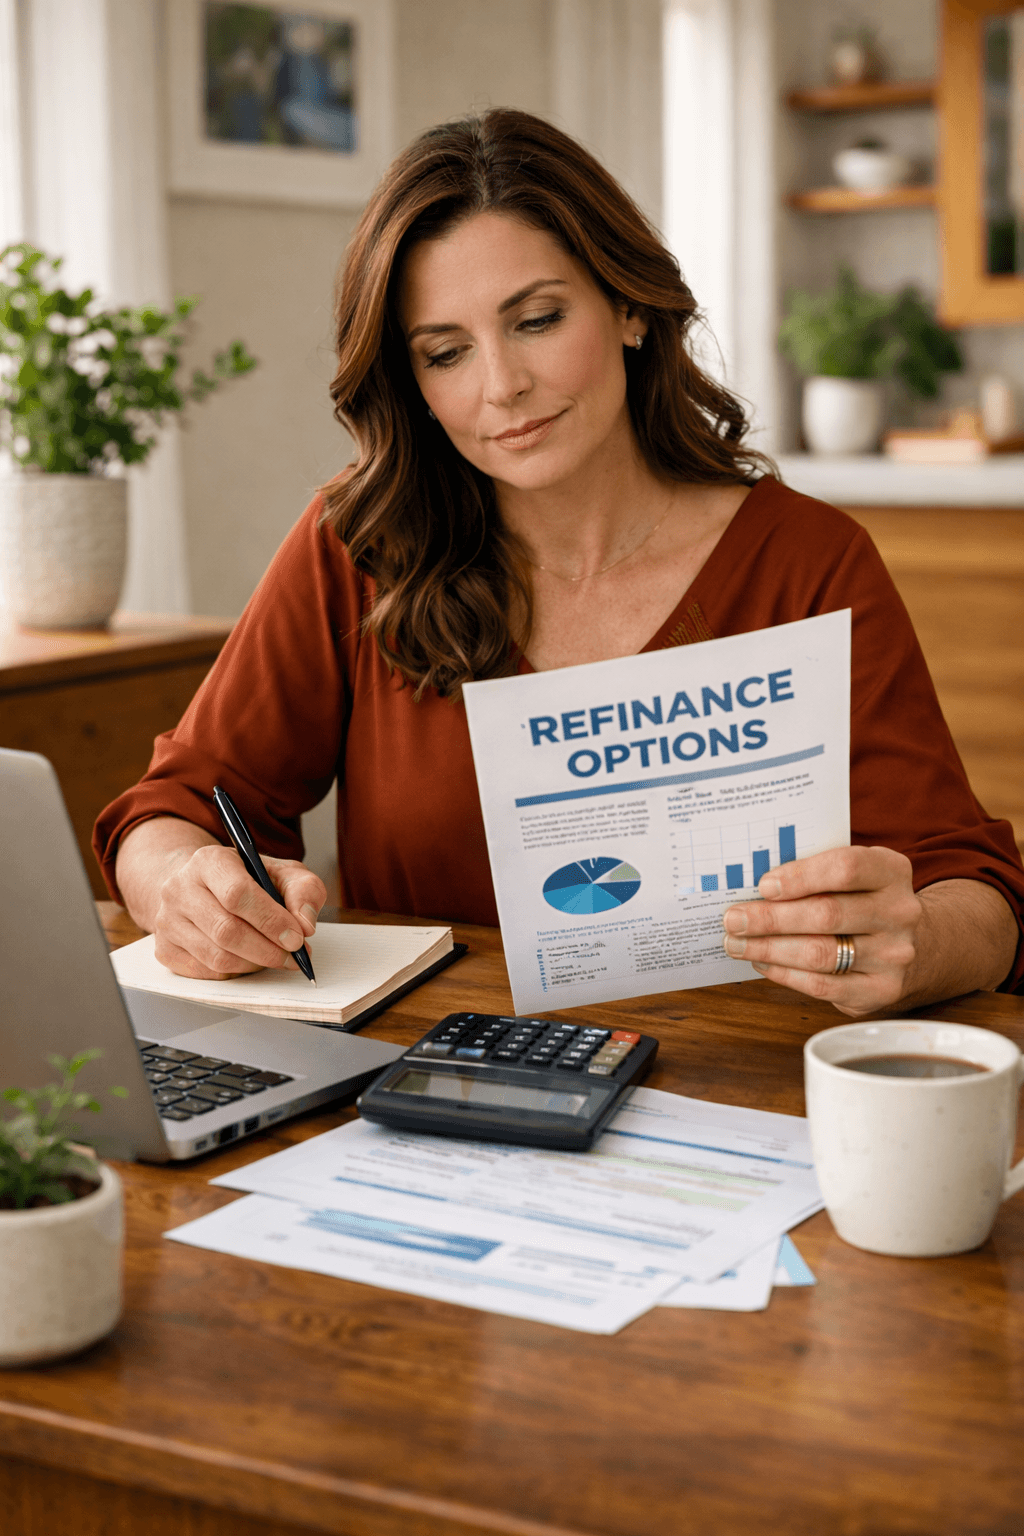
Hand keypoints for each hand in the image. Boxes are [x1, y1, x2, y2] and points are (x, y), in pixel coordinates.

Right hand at [151, 843, 326, 980]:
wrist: (199, 886)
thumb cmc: (245, 879)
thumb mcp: (280, 872)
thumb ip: (303, 890)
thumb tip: (305, 924)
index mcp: (209, 861)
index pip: (237, 893)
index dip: (270, 920)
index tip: (297, 937)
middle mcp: (180, 889)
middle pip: (226, 930)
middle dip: (267, 949)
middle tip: (293, 956)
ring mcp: (167, 921)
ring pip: (216, 957)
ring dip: (255, 964)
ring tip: (276, 957)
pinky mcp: (165, 949)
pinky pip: (206, 972)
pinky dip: (236, 972)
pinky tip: (250, 960)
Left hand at [721, 846, 921, 1016]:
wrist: (912, 945)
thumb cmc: (862, 901)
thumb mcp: (853, 875)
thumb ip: (814, 873)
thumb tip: (754, 889)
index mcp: (891, 871)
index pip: (846, 868)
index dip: (800, 877)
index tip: (763, 886)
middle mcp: (899, 912)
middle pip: (827, 914)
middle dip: (771, 918)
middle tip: (733, 920)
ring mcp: (894, 954)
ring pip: (820, 953)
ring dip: (769, 948)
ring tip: (737, 944)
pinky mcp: (881, 989)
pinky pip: (822, 984)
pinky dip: (785, 974)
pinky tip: (762, 963)